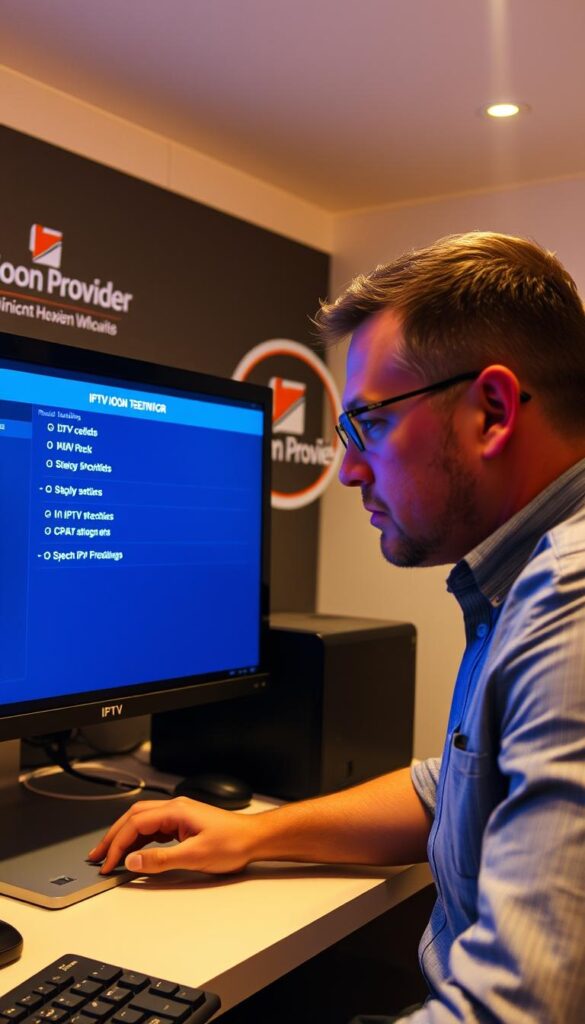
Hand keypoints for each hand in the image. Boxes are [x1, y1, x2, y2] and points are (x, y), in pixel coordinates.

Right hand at [88, 796, 254, 875]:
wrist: (254, 839)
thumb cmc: (233, 842)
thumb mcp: (195, 856)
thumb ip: (161, 859)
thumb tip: (133, 861)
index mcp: (175, 811)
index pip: (135, 824)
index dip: (117, 844)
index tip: (107, 862)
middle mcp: (175, 809)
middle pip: (134, 818)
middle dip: (113, 836)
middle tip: (97, 855)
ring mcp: (179, 816)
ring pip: (142, 822)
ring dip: (125, 838)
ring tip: (109, 855)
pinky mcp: (183, 825)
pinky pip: (154, 830)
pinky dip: (139, 840)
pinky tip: (134, 853)